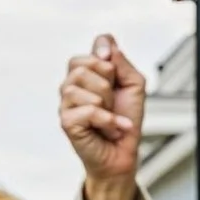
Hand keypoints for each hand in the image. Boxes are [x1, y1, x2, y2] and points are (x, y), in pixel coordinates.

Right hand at [59, 34, 144, 199]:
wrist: (123, 153)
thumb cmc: (126, 120)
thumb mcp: (134, 85)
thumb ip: (122, 63)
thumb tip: (106, 47)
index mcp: (87, 77)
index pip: (86, 52)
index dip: (100, 51)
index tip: (110, 62)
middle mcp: (72, 88)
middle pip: (80, 65)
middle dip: (106, 82)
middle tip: (113, 101)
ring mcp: (66, 105)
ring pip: (80, 85)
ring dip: (106, 103)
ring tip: (111, 117)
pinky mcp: (66, 122)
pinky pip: (87, 109)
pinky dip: (107, 120)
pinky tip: (113, 128)